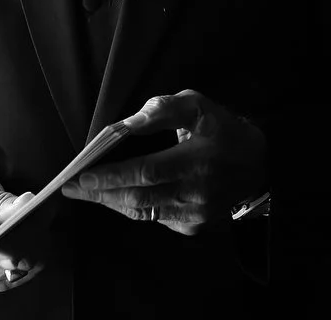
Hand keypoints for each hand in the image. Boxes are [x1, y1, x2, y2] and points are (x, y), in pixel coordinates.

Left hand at [61, 89, 265, 235]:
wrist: (259, 166)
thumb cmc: (224, 130)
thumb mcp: (199, 106)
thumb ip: (163, 110)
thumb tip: (127, 125)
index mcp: (197, 160)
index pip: (146, 172)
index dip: (112, 177)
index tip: (82, 176)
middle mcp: (194, 192)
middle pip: (138, 198)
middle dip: (101, 193)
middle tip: (71, 189)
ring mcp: (194, 214)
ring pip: (143, 212)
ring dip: (112, 203)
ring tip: (87, 193)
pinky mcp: (193, 225)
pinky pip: (155, 219)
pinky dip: (133, 208)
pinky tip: (116, 198)